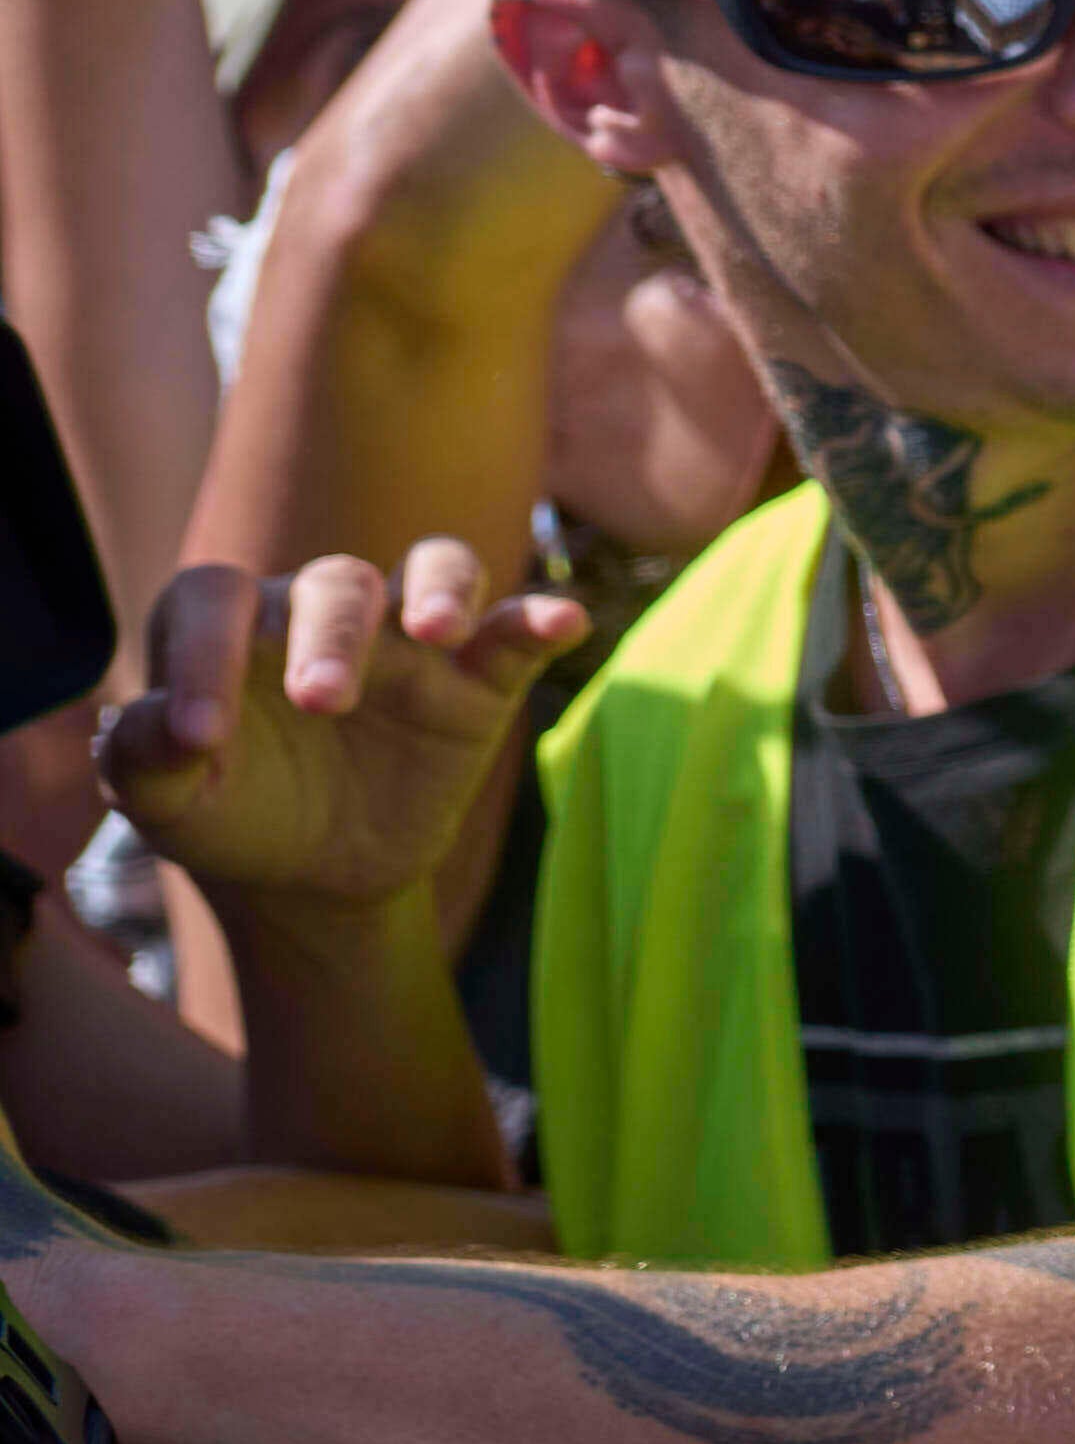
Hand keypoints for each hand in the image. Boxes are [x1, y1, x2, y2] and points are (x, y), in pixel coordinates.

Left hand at [101, 541, 590, 930]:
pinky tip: (563, 622)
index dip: (203, 654)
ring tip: (439, 633)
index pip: (214, 600)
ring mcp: (407, 643)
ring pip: (431, 571)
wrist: (310, 871)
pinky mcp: (476, 682)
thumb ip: (141, 758)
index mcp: (231, 627)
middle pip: (335, 584)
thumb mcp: (165, 803)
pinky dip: (541, 618)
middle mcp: (318, 614)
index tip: (201, 739)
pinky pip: (515, 633)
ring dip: (440, 591)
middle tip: (323, 703)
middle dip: (332, 637)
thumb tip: (172, 726)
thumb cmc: (228, 815)